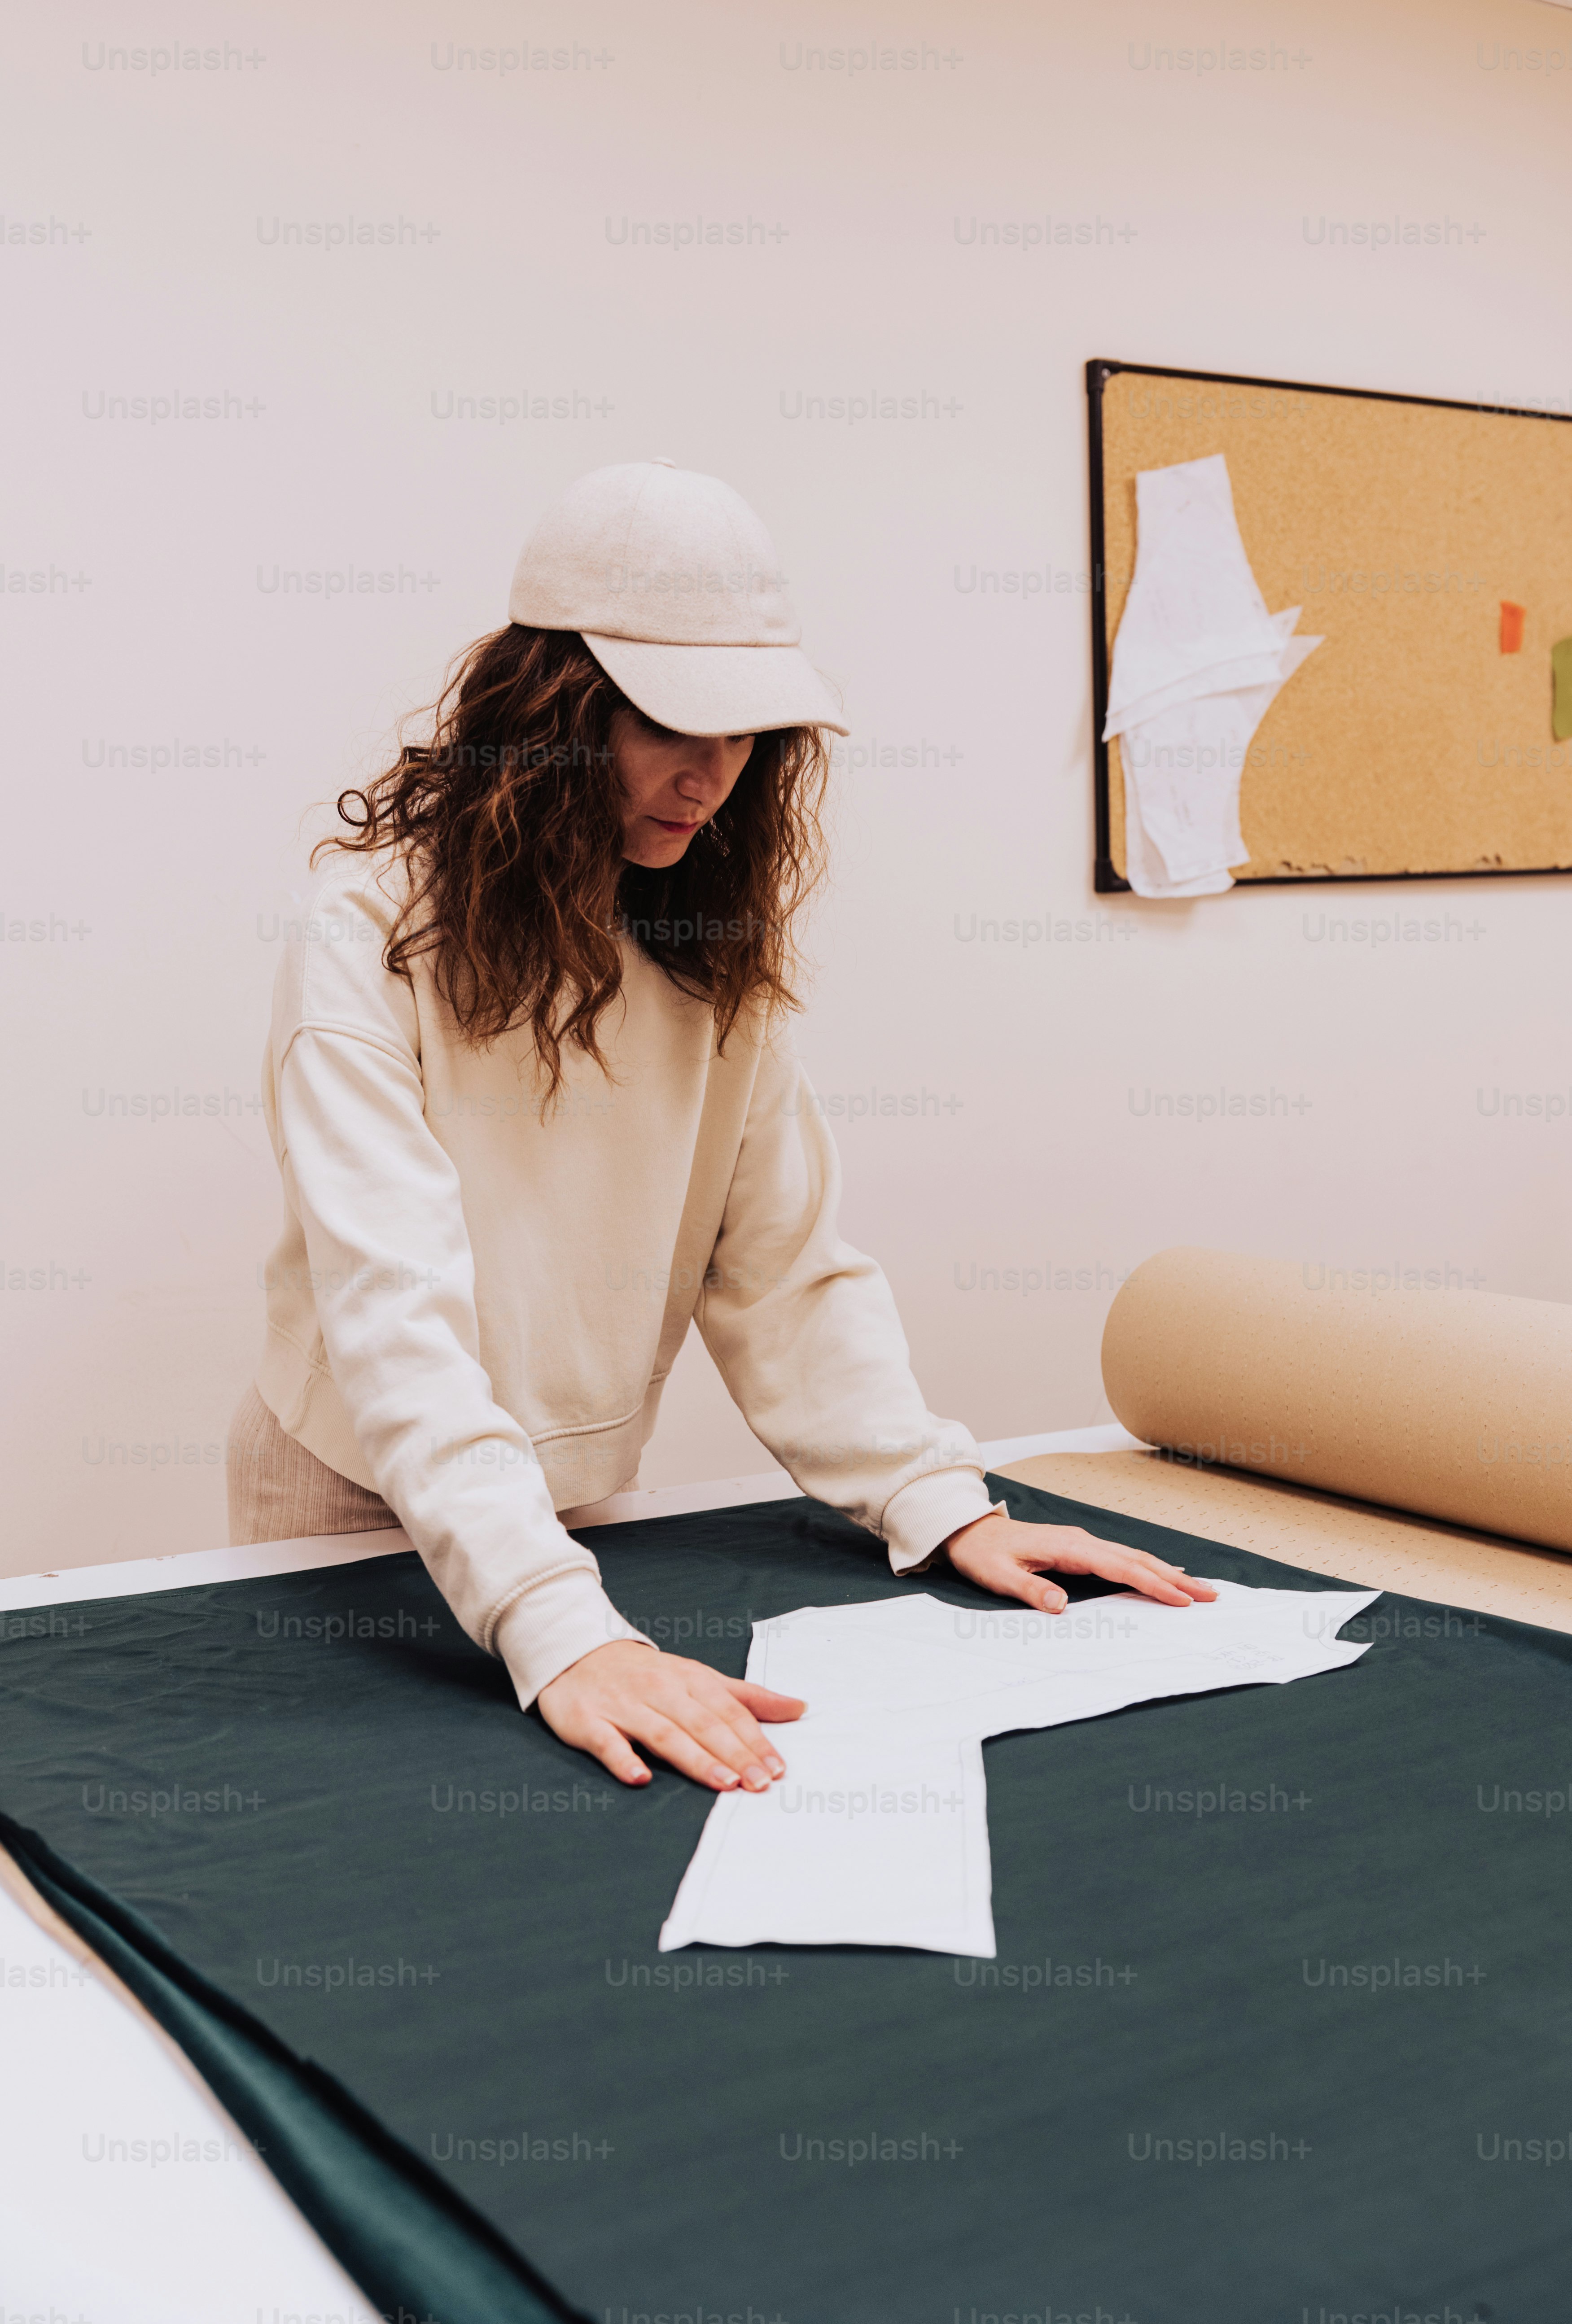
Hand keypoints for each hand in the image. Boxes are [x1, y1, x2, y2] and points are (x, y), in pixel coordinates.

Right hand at [537, 1640, 805, 1791]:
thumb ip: (747, 1696)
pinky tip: (640, 1778)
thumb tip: (799, 1707)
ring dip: (695, 1759)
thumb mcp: (698, 1677)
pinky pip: (607, 1742)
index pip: (729, 1711)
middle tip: (760, 1782)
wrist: (576, 1652)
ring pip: (664, 1734)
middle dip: (734, 1753)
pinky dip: (623, 1759)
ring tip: (724, 1783)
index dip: (754, 1739)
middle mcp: (660, 1691)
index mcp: (689, 1679)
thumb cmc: (647, 1673)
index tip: (778, 1768)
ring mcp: (624, 1706)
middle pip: (703, 1724)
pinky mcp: (589, 1721)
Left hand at [943, 1509, 1217, 1613]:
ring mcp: (1082, 1544)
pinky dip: (1146, 1567)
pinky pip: (1121, 1559)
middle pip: (1137, 1560)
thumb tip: (1061, 1605)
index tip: (1181, 1598)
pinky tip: (1161, 1574)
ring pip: (1133, 1557)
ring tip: (1197, 1587)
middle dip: (1175, 1578)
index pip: (1121, 1567)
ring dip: (1166, 1572)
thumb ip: (1031, 1589)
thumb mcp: (1000, 1575)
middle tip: (1210, 1595)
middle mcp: (1082, 1542)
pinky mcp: (1079, 1549)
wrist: (970, 1531)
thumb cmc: (984, 1554)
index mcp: (1069, 1547)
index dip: (1153, 1584)